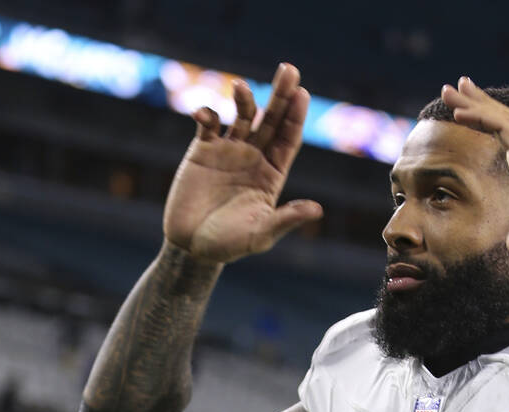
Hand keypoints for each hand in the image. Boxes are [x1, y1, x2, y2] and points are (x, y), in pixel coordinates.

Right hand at [163, 62, 323, 264]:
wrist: (192, 246)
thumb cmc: (230, 244)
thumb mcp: (261, 234)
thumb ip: (286, 219)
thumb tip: (316, 209)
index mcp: (272, 173)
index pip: (288, 139)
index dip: (296, 117)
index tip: (303, 94)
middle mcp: (254, 157)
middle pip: (271, 119)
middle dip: (280, 94)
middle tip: (290, 69)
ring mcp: (228, 151)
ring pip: (241, 116)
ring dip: (243, 99)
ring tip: (240, 87)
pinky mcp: (202, 151)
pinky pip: (207, 125)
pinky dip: (206, 114)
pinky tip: (204, 114)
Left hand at [441, 77, 508, 285]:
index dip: (488, 121)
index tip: (465, 110)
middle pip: (507, 121)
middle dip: (480, 102)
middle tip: (456, 86)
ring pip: (504, 119)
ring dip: (475, 102)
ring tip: (450, 90)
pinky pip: (503, 129)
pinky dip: (480, 117)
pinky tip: (458, 113)